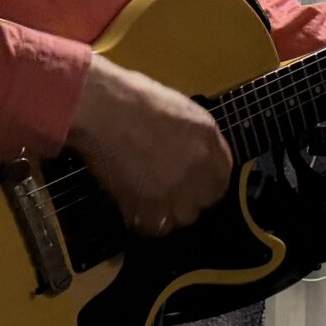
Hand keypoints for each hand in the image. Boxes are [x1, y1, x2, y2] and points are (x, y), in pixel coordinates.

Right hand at [65, 54, 233, 234]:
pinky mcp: (147, 205)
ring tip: (147, 199)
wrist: (103, 109)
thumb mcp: (182, 111)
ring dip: (167, 212)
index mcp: (208, 141)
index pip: (221, 180)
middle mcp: (198, 168)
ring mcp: (174, 189)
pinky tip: (132, 204)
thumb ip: (198, 139)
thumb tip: (198, 158)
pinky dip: (142, 219)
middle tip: (165, 191)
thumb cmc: (136, 99)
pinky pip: (153, 226)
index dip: (205, 185)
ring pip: (180, 218)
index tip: (192, 186)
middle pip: (203, 203)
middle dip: (187, 200)